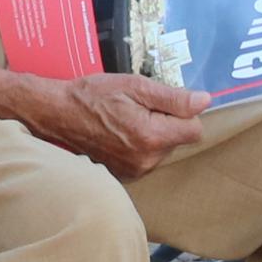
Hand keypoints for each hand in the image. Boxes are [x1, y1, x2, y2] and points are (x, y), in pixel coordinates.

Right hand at [16, 70, 212, 177]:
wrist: (57, 114)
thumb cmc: (92, 96)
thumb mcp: (134, 86)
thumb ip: (172, 97)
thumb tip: (204, 101)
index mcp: (151, 136)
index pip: (194, 129)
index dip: (183, 112)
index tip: (162, 102)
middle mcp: (147, 160)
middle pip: (178, 140)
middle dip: (166, 122)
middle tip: (138, 107)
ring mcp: (135, 171)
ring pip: (163, 149)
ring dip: (153, 134)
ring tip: (125, 119)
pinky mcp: (126, 175)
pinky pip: (148, 159)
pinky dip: (140, 146)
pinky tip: (120, 133)